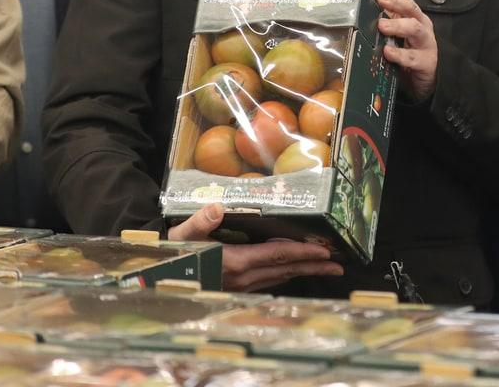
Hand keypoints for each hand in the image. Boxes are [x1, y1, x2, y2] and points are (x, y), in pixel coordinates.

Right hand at [168, 204, 343, 291]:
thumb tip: (216, 208)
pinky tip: (293, 271)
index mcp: (236, 262)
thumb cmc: (173, 251)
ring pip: (281, 277)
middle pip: (286, 269)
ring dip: (304, 271)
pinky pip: (270, 282)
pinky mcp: (238, 290)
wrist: (158, 278)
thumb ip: (201, 221)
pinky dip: (287, 274)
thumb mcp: (183, 234)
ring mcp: (242, 287)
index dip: (303, 253)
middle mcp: (244, 278)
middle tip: (340, 263)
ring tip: (326, 267)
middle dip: (314, 265)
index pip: (278, 255)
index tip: (326, 252)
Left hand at [365, 0, 437, 101]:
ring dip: (397, 25)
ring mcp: (425, 42)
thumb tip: (357, 9)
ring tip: (381, 25)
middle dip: (395, 0)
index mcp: (410, 14)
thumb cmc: (405, 52)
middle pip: (410, 6)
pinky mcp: (427, 61)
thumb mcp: (392, 34)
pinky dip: (400, 54)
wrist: (421, 80)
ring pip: (415, 28)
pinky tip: (388, 52)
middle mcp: (420, 24)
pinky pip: (413, 57)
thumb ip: (379, 20)